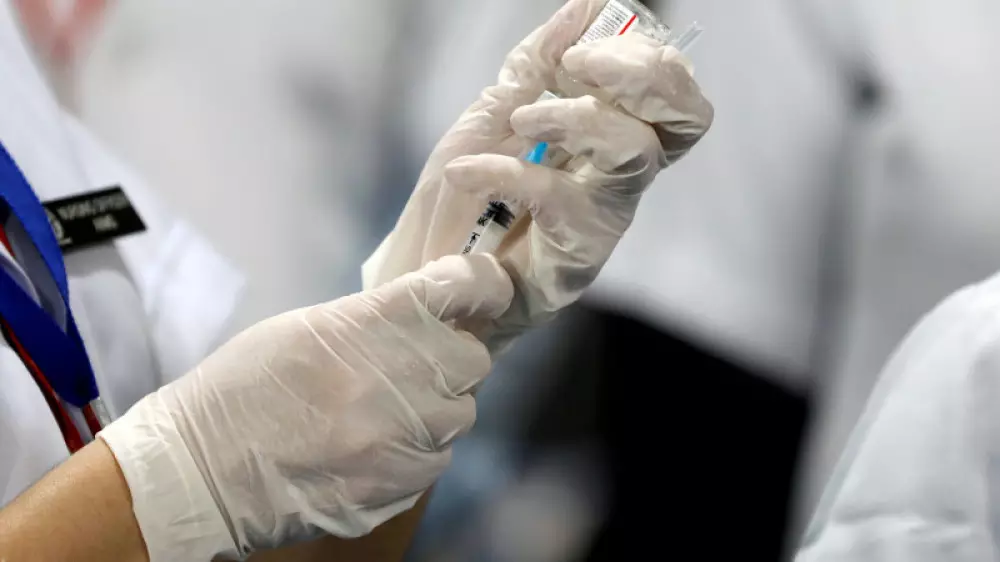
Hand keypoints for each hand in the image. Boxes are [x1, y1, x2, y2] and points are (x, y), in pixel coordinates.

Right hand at [98, 254, 512, 559]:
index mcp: (379, 321)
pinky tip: (375, 450)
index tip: (483, 289)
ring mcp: (409, 436)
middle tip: (414, 365)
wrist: (203, 470)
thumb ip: (377, 319)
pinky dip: (417, 451)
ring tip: (386, 414)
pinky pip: (437, 459)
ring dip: (436, 408)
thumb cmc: (246, 386)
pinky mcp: (404, 484)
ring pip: (461, 413)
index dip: (483, 285)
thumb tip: (428, 316)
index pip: (467, 286)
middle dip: (451, 358)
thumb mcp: (310, 326)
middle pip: (474, 359)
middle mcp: (408, 375)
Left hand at [363, 0, 713, 352]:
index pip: (670, 88)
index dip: (646, 56)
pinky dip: (506, 173)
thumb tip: (585, 5)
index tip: (584, 46)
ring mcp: (606, 214)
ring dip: (576, 117)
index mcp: (612, 133)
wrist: (430, 270)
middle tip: (580, 66)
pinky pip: (558, 197)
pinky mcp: (579, 255)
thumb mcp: (495, 114)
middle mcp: (622, 173)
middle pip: (685, 117)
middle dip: (644, 75)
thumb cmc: (467, 196)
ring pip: (635, 151)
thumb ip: (537, 64)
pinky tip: (467, 172)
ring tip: (521, 118)